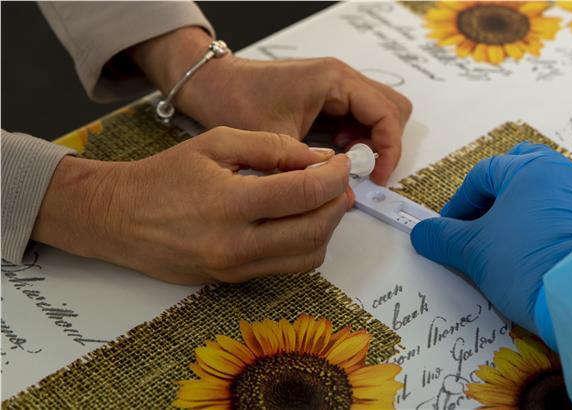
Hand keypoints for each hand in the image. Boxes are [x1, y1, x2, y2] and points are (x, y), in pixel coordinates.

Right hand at [32, 127, 352, 284]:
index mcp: (228, 204)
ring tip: (324, 201)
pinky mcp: (233, 281)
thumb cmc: (163, 175)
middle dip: (338, 203)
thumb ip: (274, 147)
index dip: (334, 176)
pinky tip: (301, 221)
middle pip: (314, 231)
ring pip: (308, 257)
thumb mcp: (217, 143)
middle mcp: (234, 245)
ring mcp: (234, 269)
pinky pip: (287, 268)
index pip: (304, 194)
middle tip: (341, 182)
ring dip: (327, 228)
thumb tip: (320, 159)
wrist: (118, 217)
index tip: (343, 163)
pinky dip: (306, 245)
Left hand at [129, 27, 411, 184]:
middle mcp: (340, 78)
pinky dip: (356, 139)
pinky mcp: (327, 97)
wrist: (212, 84)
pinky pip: (358, 117)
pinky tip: (333, 158)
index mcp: (334, 80)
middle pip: (393, 108)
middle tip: (365, 172)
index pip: (386, 114)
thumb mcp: (275, 139)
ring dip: (371, 141)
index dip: (388, 149)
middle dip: (385, 144)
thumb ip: (310, 165)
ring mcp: (335, 86)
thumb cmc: (236, 100)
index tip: (375, 177)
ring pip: (379, 113)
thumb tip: (338, 188)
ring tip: (346, 166)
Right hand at [410, 142, 571, 334]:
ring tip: (519, 240)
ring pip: (552, 188)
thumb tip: (422, 233)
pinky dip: (559, 223)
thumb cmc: (529, 263)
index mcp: (527, 170)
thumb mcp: (475, 253)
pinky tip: (553, 250)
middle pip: (521, 169)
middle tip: (486, 224)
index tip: (451, 231)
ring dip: (530, 207)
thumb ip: (444, 239)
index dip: (460, 204)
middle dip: (498, 193)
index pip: (481, 176)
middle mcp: (563, 171)